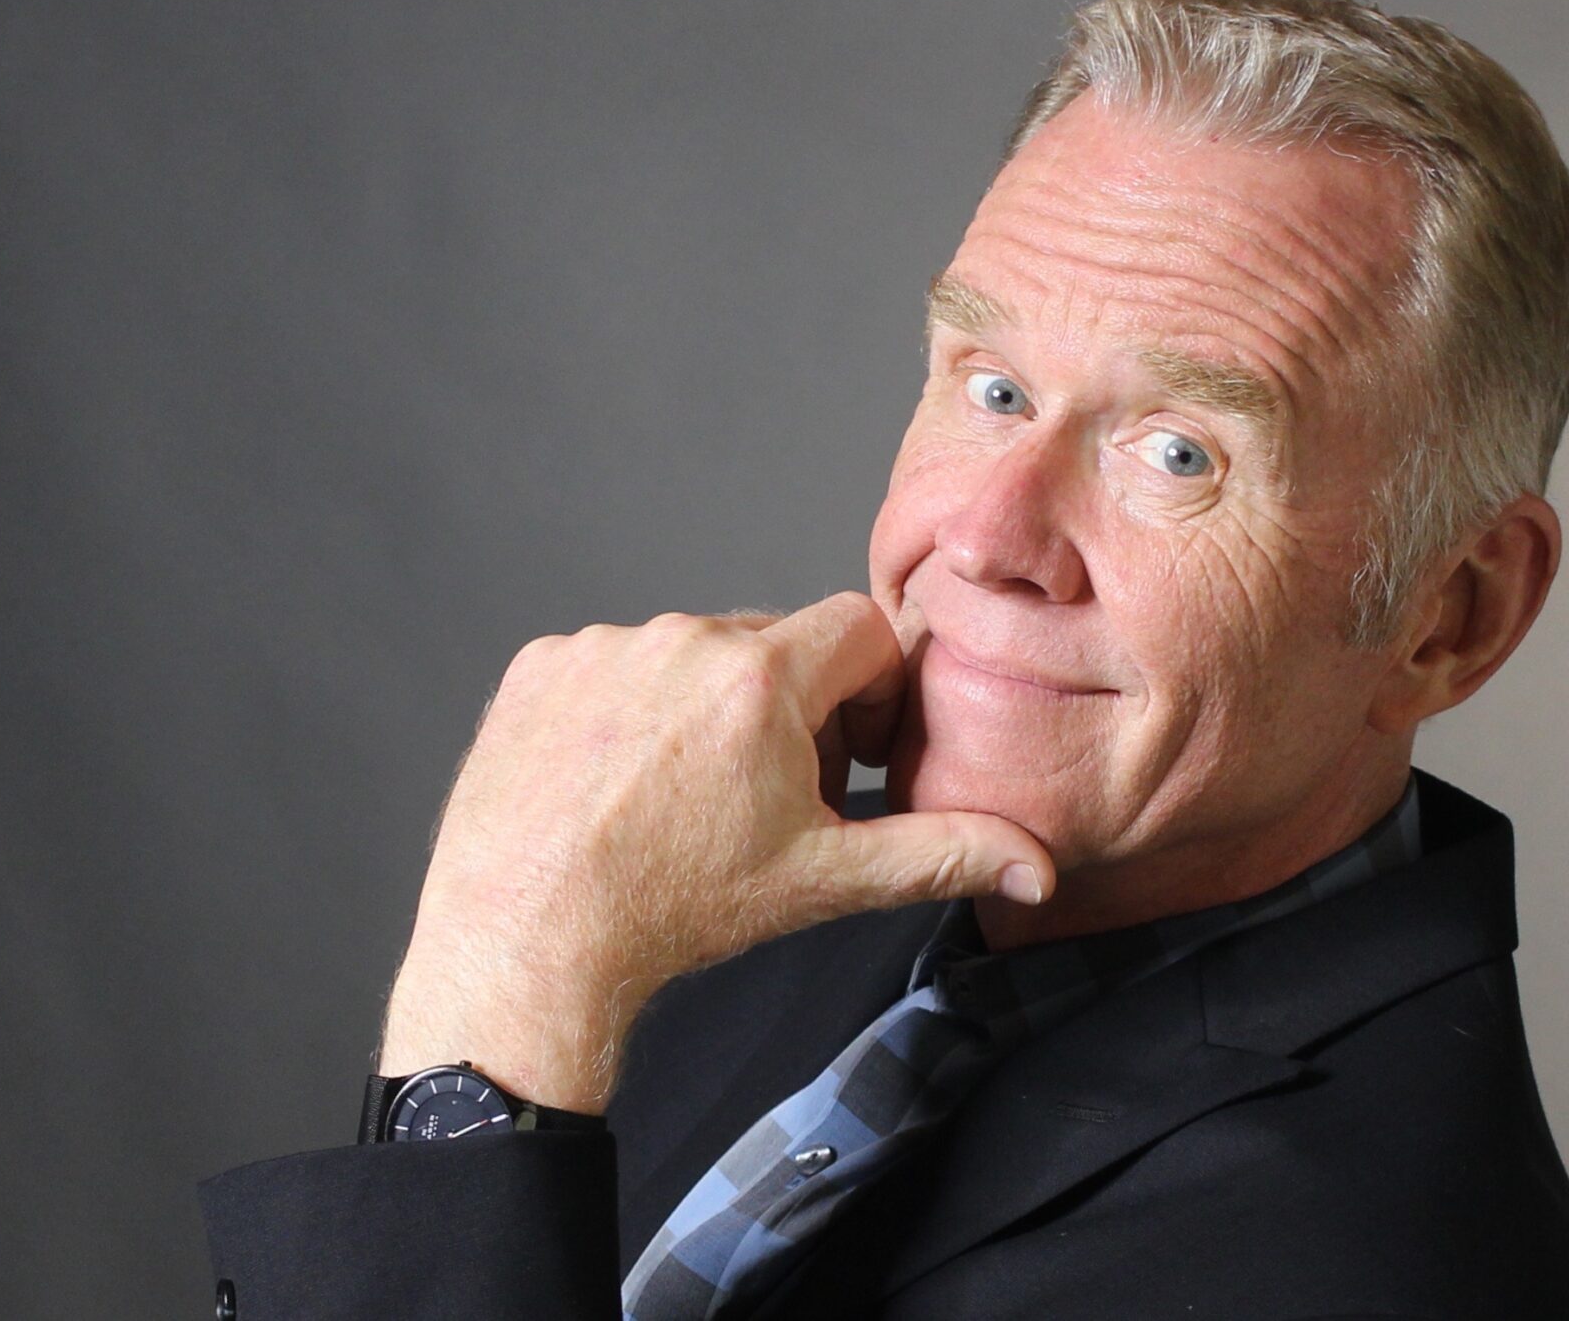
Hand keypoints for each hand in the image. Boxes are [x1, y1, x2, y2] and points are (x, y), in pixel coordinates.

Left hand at [375, 591, 1052, 1112]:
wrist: (531, 940)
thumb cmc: (673, 911)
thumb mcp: (824, 881)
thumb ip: (940, 854)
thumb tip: (1037, 867)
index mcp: (760, 677)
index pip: (859, 628)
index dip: (870, 691)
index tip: (850, 754)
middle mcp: (678, 640)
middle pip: (774, 644)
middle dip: (790, 706)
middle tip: (770, 797)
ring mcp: (601, 647)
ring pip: (689, 654)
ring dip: (706, 706)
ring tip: (686, 798)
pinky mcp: (540, 666)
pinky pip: (611, 664)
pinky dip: (627, 710)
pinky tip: (621, 784)